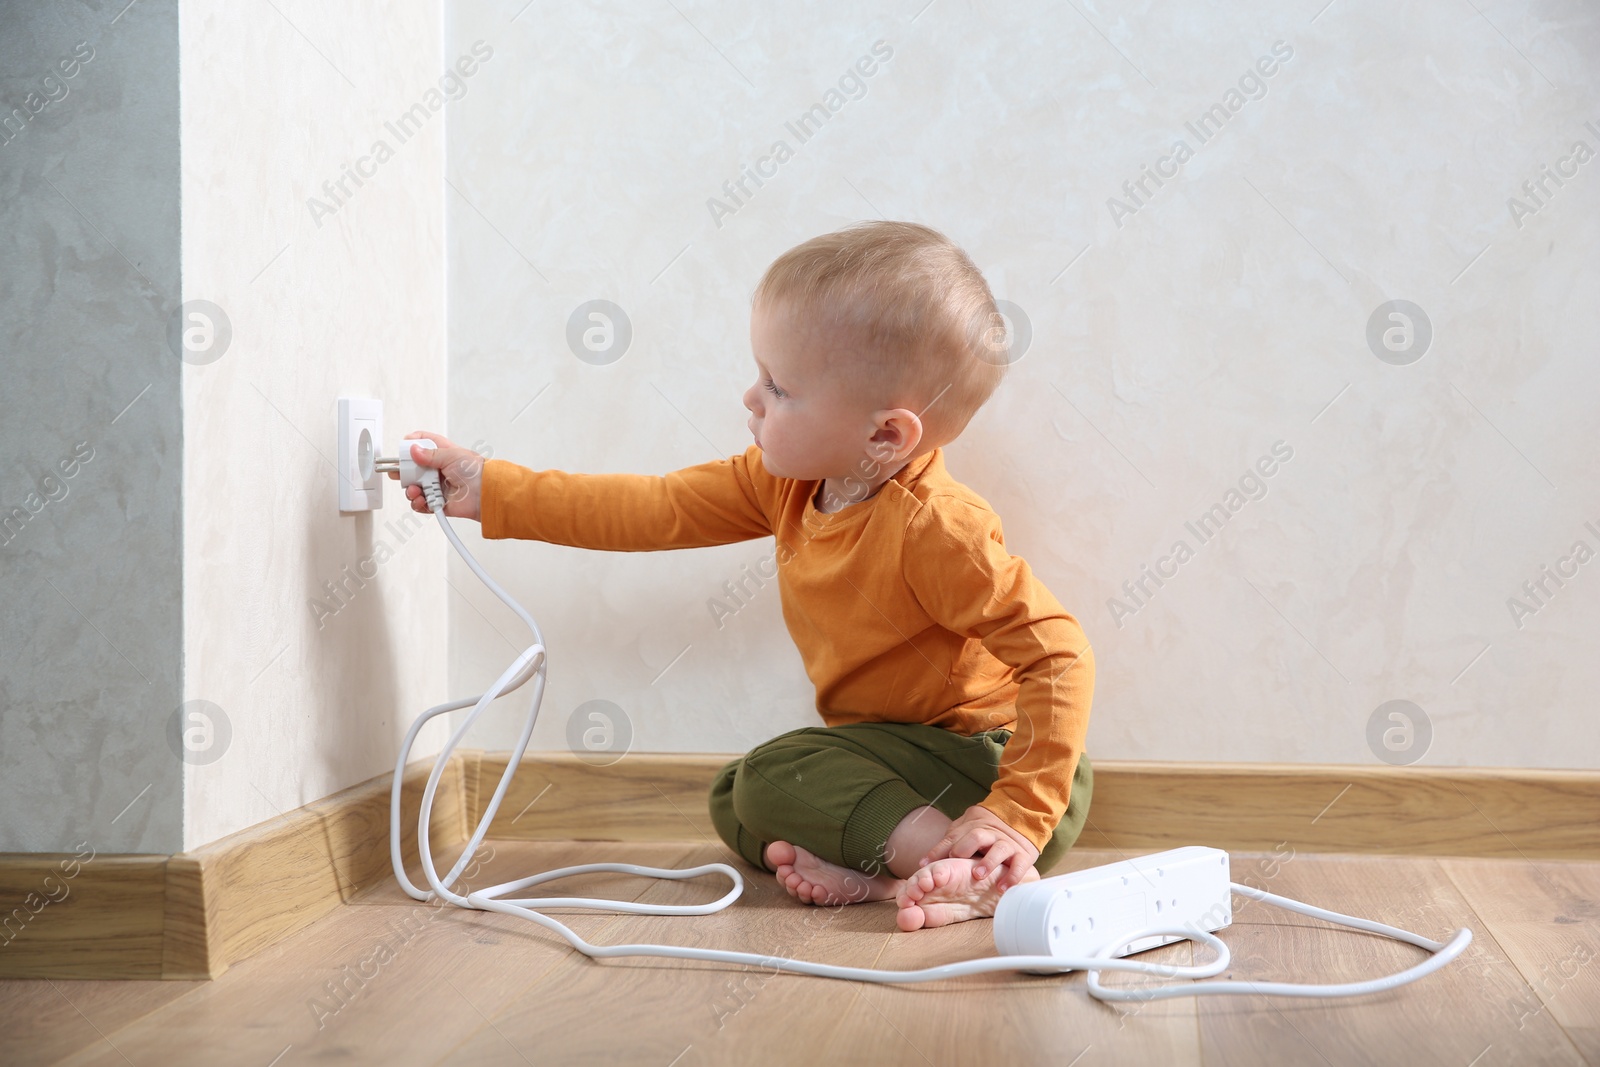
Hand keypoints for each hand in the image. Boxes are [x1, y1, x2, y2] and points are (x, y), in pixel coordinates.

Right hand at [386, 430, 484, 519]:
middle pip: (414, 470)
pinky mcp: (439, 503)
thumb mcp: (451, 455)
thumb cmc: (476, 470)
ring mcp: (438, 487)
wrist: (486, 492)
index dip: (412, 446)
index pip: (423, 445)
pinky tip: (421, 500)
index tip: (404, 449)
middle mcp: (439, 470)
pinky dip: (418, 504)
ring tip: (415, 490)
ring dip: (411, 490)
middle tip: (400, 474)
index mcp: (443, 454)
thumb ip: (430, 454)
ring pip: (415, 488)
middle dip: (405, 472)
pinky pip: (422, 505)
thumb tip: (413, 451)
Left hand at [917, 804, 1039, 889]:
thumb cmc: (985, 834)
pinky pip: (1020, 864)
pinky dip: (1012, 876)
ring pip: (998, 848)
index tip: (924, 864)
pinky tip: (1003, 888)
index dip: (938, 850)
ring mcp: (1007, 843)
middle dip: (965, 847)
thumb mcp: (966, 832)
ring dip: (988, 862)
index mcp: (972, 826)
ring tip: (979, 875)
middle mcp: (989, 833)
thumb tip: (923, 863)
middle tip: (956, 860)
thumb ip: (948, 844)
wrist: (1020, 818)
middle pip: (976, 835)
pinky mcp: (1023, 854)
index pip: (952, 837)